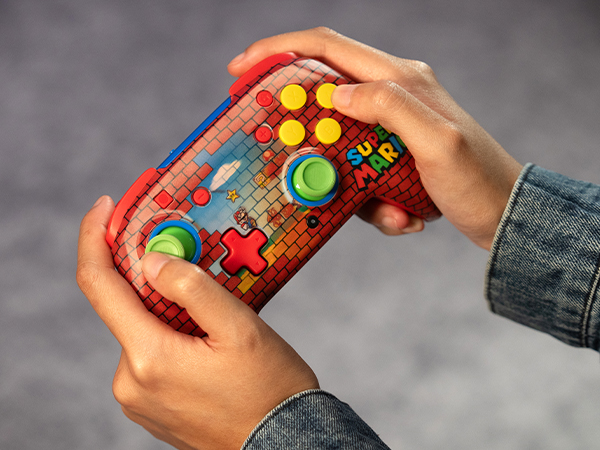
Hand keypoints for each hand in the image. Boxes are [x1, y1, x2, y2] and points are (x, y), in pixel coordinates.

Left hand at [77, 196, 318, 449]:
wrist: (283, 443)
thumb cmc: (269, 389)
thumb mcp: (240, 327)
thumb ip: (192, 287)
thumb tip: (151, 259)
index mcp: (149, 357)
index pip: (99, 285)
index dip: (95, 238)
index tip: (106, 206)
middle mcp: (130, 381)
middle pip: (125, 307)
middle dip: (151, 277)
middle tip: (191, 260)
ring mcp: (138, 397)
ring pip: (142, 330)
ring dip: (167, 309)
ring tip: (213, 314)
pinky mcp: (151, 405)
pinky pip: (150, 354)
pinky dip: (169, 333)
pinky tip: (205, 339)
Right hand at [228, 28, 522, 249]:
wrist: (504, 216)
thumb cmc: (479, 180)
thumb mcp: (437, 143)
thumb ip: (389, 108)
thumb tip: (337, 93)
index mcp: (400, 79)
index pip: (327, 48)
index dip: (279, 51)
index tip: (241, 70)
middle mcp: (392, 96)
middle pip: (323, 97)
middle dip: (299, 129)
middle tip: (283, 157)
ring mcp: (390, 129)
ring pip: (338, 147)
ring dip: (346, 185)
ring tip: (389, 212)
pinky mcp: (391, 157)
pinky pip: (359, 177)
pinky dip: (373, 204)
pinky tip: (404, 219)